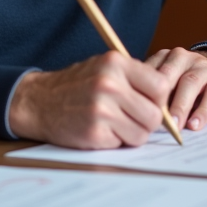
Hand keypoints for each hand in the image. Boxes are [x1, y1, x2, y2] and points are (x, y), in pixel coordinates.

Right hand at [8, 52, 172, 148]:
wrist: (39, 101)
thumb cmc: (77, 85)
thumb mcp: (105, 68)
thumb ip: (134, 79)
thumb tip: (168, 100)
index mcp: (116, 63)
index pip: (161, 86)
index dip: (159, 100)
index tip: (149, 103)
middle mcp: (110, 84)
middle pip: (155, 115)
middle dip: (148, 122)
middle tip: (133, 119)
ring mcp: (101, 109)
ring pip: (142, 133)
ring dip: (133, 134)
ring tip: (116, 124)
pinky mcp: (94, 132)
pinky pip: (123, 144)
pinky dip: (116, 141)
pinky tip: (101, 130)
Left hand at [145, 48, 206, 132]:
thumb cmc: (189, 85)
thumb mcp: (171, 84)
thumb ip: (155, 93)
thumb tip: (137, 115)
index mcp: (166, 58)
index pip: (150, 72)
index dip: (142, 92)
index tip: (136, 111)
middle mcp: (184, 58)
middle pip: (168, 76)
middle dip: (160, 99)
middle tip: (153, 120)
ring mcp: (205, 68)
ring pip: (190, 83)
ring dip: (181, 106)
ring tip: (174, 126)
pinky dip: (203, 111)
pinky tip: (195, 125)